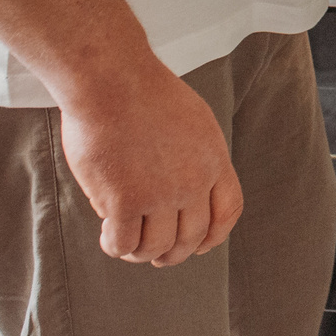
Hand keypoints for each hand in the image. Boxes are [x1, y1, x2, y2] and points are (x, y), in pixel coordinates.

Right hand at [60, 68, 242, 265]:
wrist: (113, 81)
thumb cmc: (145, 93)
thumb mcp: (193, 121)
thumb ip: (196, 156)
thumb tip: (188, 191)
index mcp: (213, 160)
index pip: (229, 211)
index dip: (215, 235)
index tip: (201, 245)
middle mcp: (192, 182)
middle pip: (192, 238)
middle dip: (174, 253)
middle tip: (156, 254)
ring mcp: (159, 194)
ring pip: (156, 248)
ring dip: (140, 253)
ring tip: (126, 245)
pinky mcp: (123, 201)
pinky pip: (123, 243)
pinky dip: (115, 247)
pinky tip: (107, 236)